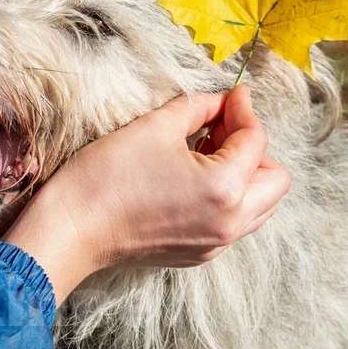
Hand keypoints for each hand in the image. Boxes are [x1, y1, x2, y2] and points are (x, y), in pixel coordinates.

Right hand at [2, 86, 289, 301]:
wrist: (71, 229)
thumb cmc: (108, 176)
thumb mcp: (156, 127)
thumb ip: (199, 108)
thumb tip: (222, 102)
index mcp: (225, 187)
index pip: (256, 141)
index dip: (244, 110)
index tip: (231, 93)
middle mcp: (230, 222)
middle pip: (275, 180)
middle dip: (255, 147)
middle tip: (221, 126)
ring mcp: (216, 243)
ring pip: (260, 205)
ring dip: (246, 174)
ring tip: (207, 149)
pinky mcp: (199, 254)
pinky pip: (235, 221)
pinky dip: (229, 196)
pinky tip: (193, 176)